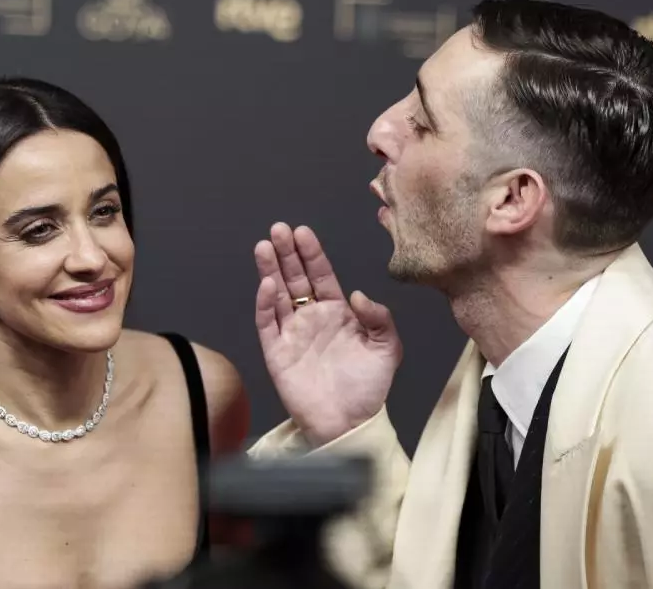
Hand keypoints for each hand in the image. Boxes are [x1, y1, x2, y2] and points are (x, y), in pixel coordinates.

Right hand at [254, 223, 401, 446]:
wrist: (350, 424)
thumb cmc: (369, 389)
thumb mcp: (388, 349)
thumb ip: (379, 318)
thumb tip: (356, 293)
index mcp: (337, 313)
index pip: (321, 275)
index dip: (312, 253)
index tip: (303, 232)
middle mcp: (312, 318)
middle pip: (295, 278)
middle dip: (286, 253)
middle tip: (278, 229)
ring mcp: (292, 334)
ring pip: (278, 295)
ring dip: (270, 270)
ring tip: (264, 246)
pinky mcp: (276, 353)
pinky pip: (268, 323)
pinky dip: (265, 304)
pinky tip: (267, 284)